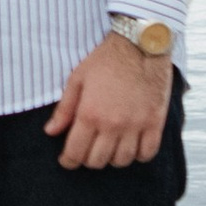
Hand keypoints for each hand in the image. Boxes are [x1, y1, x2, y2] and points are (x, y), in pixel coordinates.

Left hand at [46, 34, 171, 170]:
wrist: (140, 44)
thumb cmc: (106, 59)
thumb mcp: (77, 79)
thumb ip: (64, 109)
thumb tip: (50, 132)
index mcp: (90, 114)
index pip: (76, 153)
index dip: (68, 161)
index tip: (68, 159)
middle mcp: (113, 124)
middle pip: (97, 161)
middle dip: (88, 159)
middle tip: (87, 150)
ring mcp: (136, 125)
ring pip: (122, 161)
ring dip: (112, 158)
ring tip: (108, 147)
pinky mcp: (155, 123)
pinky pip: (147, 154)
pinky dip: (138, 155)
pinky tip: (131, 145)